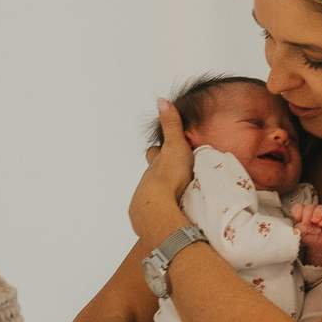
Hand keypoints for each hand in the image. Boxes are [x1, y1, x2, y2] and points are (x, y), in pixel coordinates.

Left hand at [131, 98, 198, 245]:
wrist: (158, 209)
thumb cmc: (169, 177)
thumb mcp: (175, 146)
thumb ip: (171, 126)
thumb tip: (162, 101)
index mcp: (155, 165)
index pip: (154, 154)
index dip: (158, 151)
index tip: (162, 149)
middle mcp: (148, 182)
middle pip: (151, 175)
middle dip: (158, 174)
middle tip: (168, 174)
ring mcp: (147, 201)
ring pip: (152, 195)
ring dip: (161, 195)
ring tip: (173, 197)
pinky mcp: (150, 220)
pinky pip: (156, 214)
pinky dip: (162, 213)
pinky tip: (170, 216)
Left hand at [293, 202, 321, 264]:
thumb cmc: (311, 238)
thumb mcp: (302, 235)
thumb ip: (299, 228)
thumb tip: (300, 224)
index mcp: (302, 214)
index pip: (298, 207)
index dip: (298, 214)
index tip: (299, 222)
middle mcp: (312, 211)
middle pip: (308, 207)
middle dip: (307, 218)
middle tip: (308, 225)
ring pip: (319, 208)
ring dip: (316, 216)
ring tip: (316, 223)